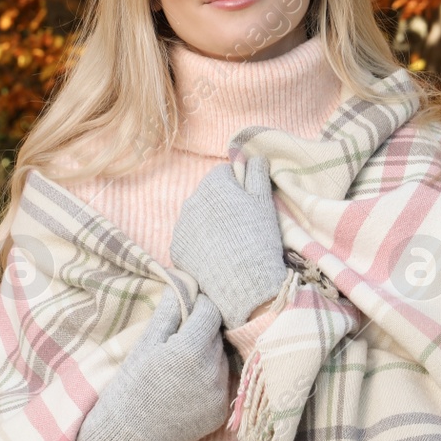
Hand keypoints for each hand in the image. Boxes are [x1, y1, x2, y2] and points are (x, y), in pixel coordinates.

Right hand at [74, 285, 229, 440]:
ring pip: (222, 358)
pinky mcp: (221, 412)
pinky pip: (222, 383)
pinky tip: (187, 385)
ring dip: (207, 354)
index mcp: (191, 349)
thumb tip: (184, 284)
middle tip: (180, 337)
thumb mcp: (145, 344)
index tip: (187, 308)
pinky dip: (209, 379)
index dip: (198, 306)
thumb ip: (169, 313)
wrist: (127, 439)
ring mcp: (219, 394)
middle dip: (202, 330)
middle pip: (218, 335)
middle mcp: (212, 371)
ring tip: (182, 364)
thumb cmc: (130, 386)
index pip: (210, 312)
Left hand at [169, 156, 288, 330]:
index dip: (240, 185)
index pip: (225, 172)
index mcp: (213, 184)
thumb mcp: (264, 201)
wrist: (242, 283)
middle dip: (223, 203)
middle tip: (242, 225)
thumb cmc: (257, 237)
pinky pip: (189, 239)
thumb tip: (254, 156)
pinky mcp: (176, 249)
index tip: (250, 202)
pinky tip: (216, 256)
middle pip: (209, 194)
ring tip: (229, 243)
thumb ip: (257, 173)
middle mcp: (191, 200)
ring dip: (210, 223)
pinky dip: (200, 244)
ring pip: (198, 216)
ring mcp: (181, 226)